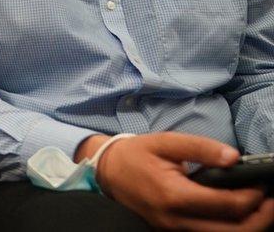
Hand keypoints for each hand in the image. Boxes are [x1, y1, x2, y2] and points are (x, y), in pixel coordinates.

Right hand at [96, 132, 273, 229]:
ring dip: (249, 226)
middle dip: (262, 218)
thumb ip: (201, 148)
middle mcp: (176, 220)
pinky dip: (231, 228)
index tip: (262, 181)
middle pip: (234, 231)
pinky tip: (239, 214)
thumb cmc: (136, 154)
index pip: (229, 205)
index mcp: (174, 195)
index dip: (254, 195)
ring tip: (261, 209)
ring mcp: (174, 231)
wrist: (106, 172)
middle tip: (272, 201)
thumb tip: (234, 157)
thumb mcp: (166, 142)